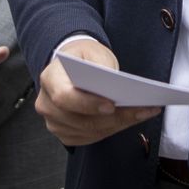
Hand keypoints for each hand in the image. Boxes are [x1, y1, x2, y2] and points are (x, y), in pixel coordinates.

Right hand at [35, 39, 160, 145]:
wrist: (72, 67)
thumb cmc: (83, 58)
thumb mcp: (93, 51)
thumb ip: (101, 64)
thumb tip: (113, 83)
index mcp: (50, 78)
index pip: (64, 97)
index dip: (87, 104)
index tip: (111, 105)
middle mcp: (47, 104)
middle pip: (80, 120)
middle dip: (113, 117)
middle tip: (140, 110)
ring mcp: (54, 122)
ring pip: (89, 132)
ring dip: (118, 125)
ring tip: (142, 113)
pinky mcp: (66, 134)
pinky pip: (91, 138)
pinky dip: (112, 130)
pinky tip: (130, 119)